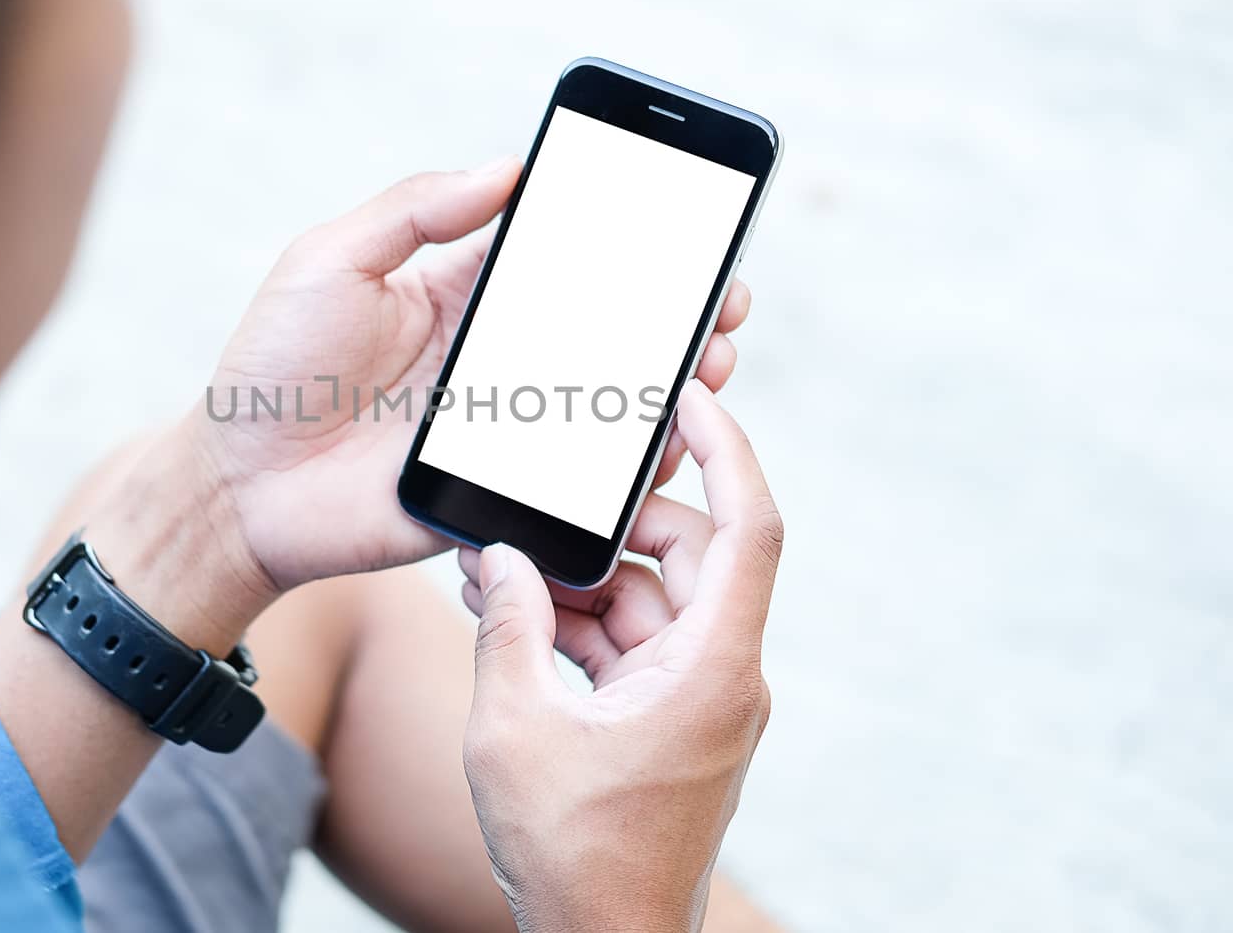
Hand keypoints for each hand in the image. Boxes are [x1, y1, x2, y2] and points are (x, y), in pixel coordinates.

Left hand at [192, 162, 754, 590]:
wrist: (239, 486)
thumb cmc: (272, 367)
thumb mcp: (329, 262)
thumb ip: (413, 210)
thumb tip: (506, 165)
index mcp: (460, 294)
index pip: (562, 258)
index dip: (626, 245)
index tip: (687, 223)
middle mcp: (493, 358)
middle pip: (604, 333)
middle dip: (673, 317)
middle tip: (724, 305)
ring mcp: (501, 429)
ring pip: (605, 406)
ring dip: (667, 388)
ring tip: (710, 370)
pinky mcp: (497, 491)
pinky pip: (574, 481)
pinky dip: (624, 467)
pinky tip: (661, 446)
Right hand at [457, 383, 781, 932]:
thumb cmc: (573, 854)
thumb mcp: (515, 728)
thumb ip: (509, 628)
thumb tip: (501, 557)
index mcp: (713, 669)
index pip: (749, 528)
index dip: (729, 450)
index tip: (693, 396)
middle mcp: (722, 675)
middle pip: (688, 557)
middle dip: (612, 526)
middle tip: (541, 506)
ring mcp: (698, 700)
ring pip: (651, 602)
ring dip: (582, 584)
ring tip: (500, 573)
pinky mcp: (670, 721)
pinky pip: (633, 646)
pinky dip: (582, 628)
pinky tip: (514, 619)